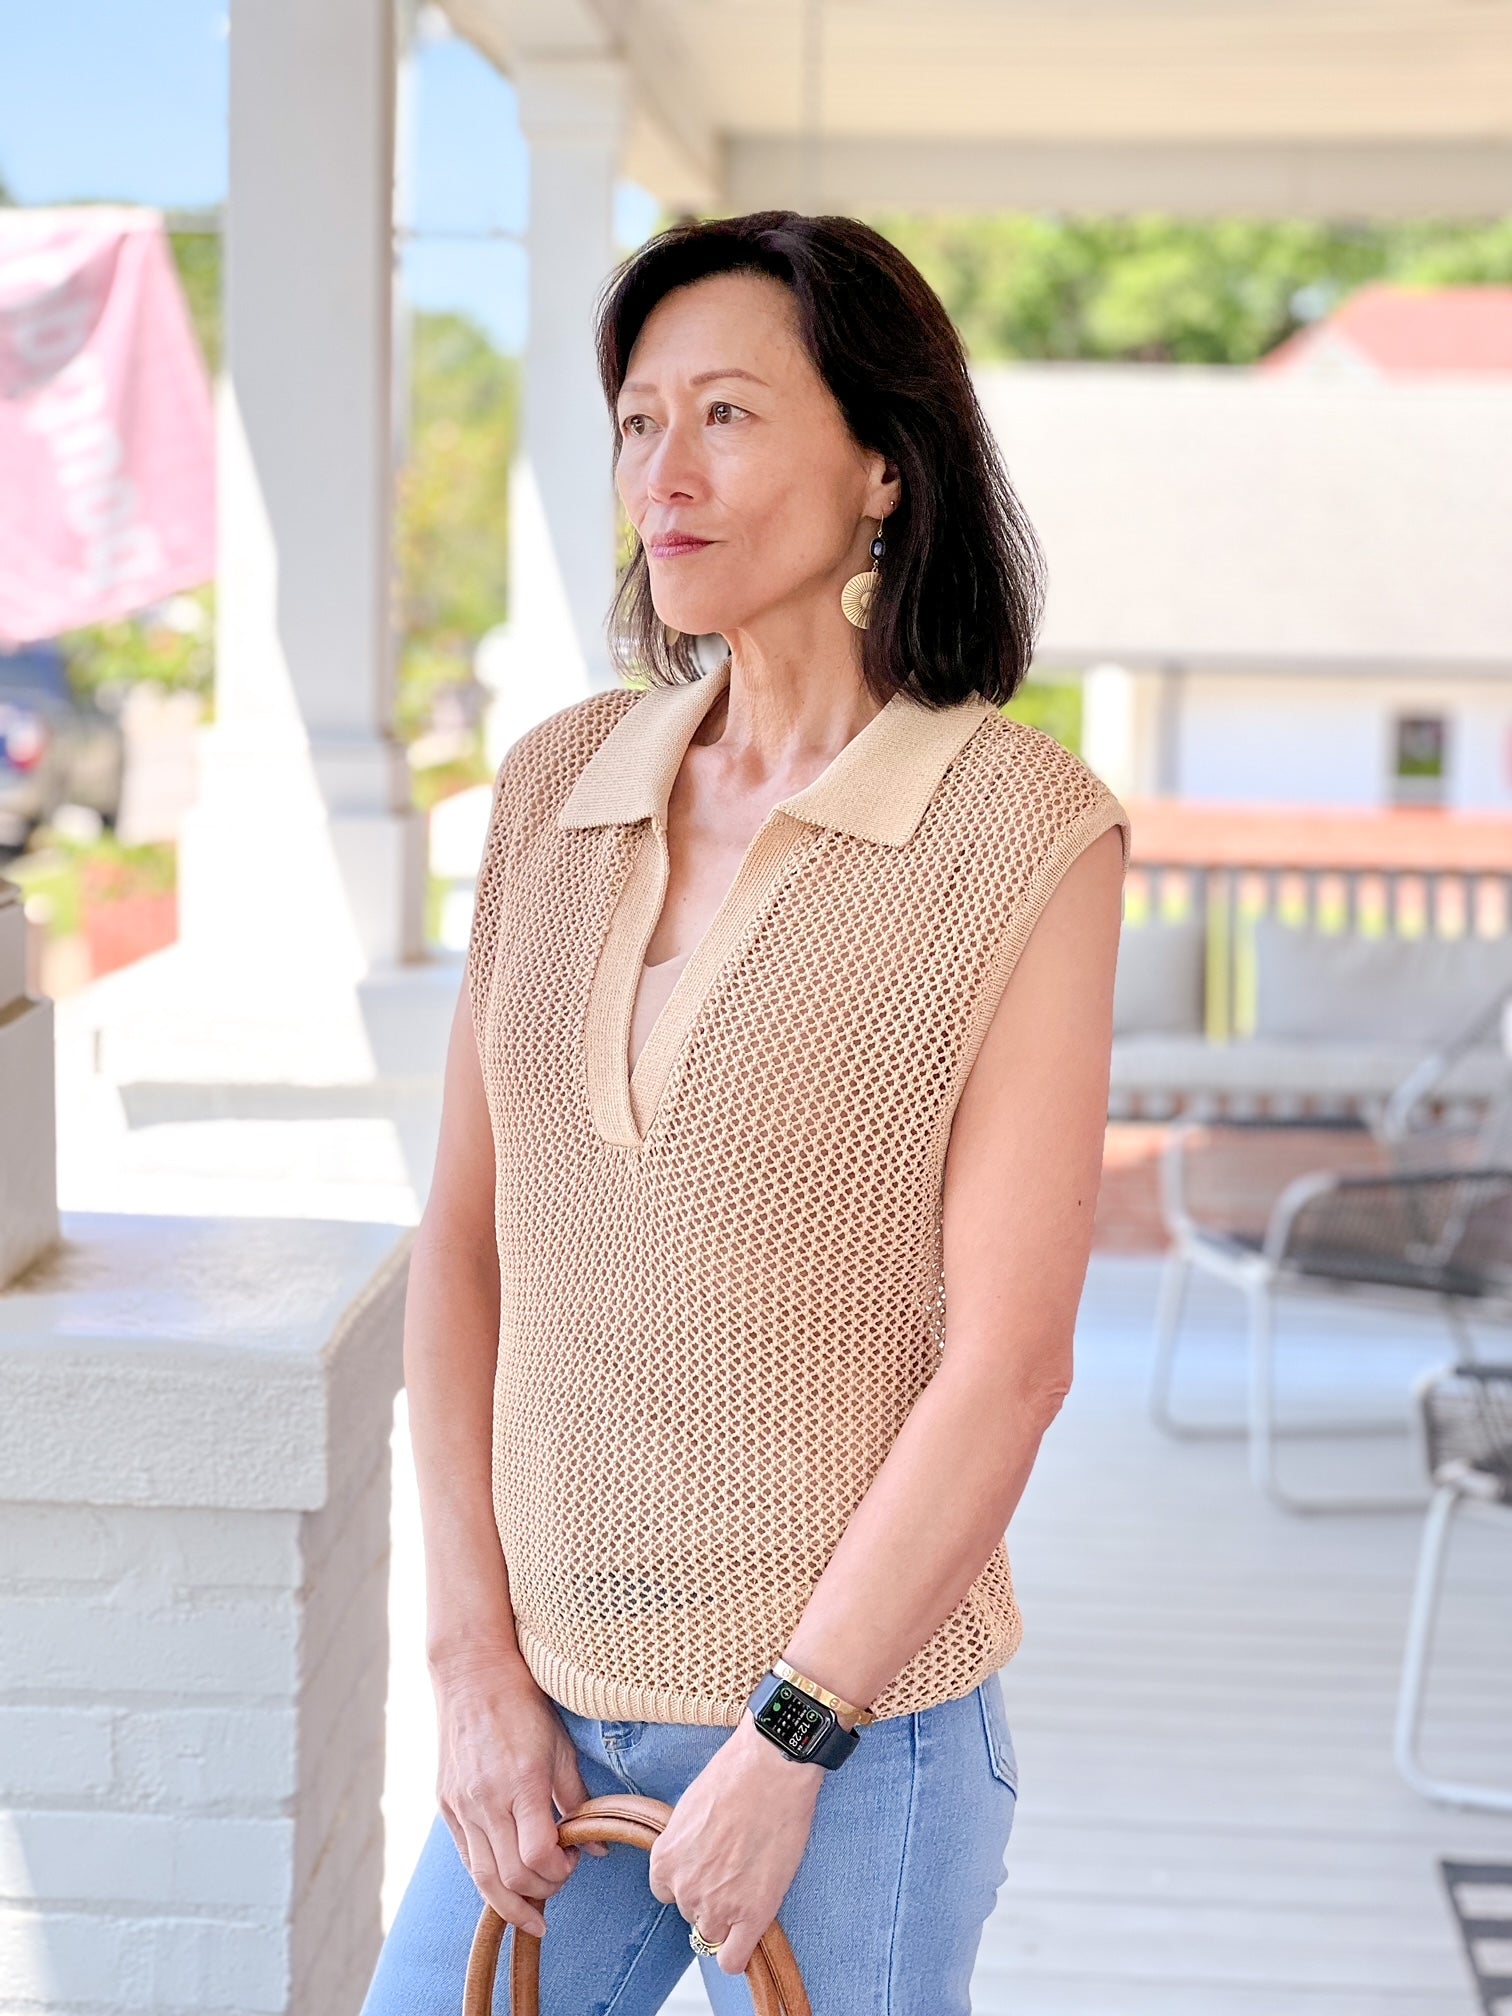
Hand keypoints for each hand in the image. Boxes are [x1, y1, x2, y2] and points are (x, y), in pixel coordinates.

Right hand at [431, 1648, 606, 1939]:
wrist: (473, 1676)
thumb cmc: (524, 1707)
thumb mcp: (561, 1748)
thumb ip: (577, 1800)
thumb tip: (597, 1848)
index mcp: (521, 1783)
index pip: (538, 1856)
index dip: (560, 1873)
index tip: (575, 1862)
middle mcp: (487, 1800)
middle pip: (511, 1877)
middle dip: (540, 1893)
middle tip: (558, 1883)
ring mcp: (462, 1805)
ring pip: (483, 1878)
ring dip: (510, 1902)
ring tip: (532, 1908)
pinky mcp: (447, 1806)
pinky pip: (466, 1857)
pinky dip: (487, 1878)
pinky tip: (506, 1881)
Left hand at [648, 1711, 822, 1974]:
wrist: (771, 1768)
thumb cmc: (734, 1775)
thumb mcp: (691, 1808)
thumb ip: (686, 1844)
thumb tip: (695, 1857)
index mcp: (664, 1861)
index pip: (666, 1892)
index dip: (691, 1879)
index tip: (709, 1867)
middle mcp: (684, 1888)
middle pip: (691, 1912)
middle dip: (711, 1895)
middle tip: (736, 1867)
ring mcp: (717, 1905)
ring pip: (712, 1934)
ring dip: (727, 1918)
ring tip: (749, 1885)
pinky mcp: (752, 1914)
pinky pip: (733, 1960)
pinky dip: (737, 1953)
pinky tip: (749, 1930)